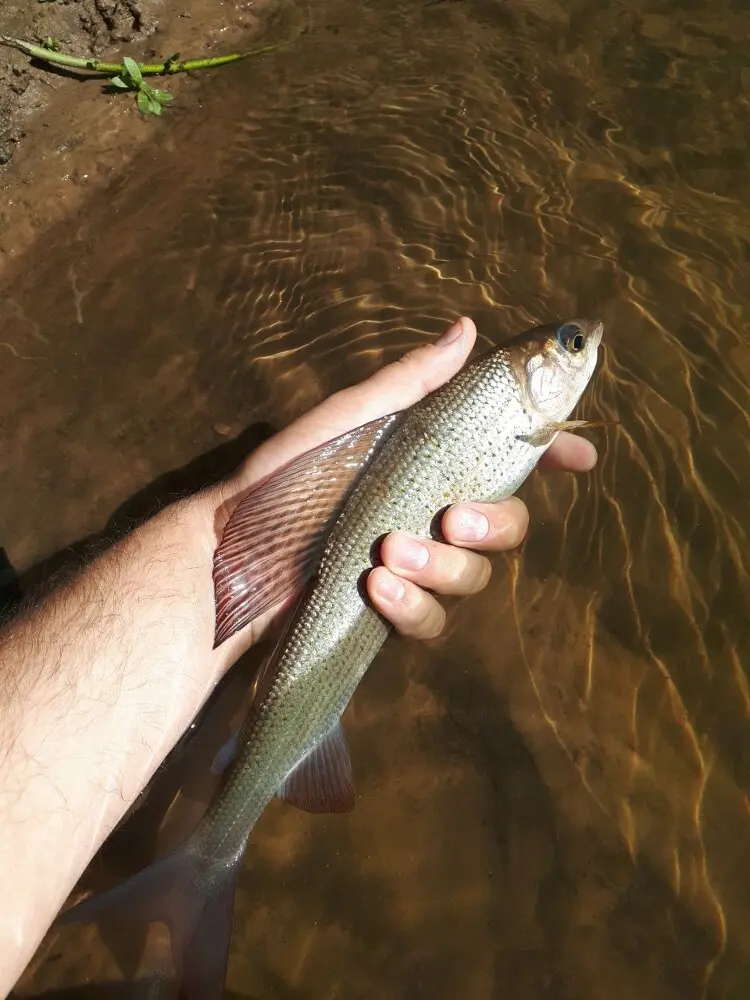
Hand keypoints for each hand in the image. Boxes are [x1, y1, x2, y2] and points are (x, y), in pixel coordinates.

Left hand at [212, 316, 596, 656]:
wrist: (230, 550)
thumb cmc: (284, 476)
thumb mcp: (347, 420)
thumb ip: (409, 384)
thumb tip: (468, 328)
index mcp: (425, 464)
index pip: (504, 456)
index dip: (548, 454)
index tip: (579, 455)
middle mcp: (429, 514)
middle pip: (506, 525)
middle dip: (495, 524)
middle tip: (453, 518)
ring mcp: (413, 567)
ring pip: (473, 577)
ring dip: (444, 568)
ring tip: (388, 553)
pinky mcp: (390, 613)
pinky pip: (431, 621)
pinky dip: (413, 607)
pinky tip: (376, 589)